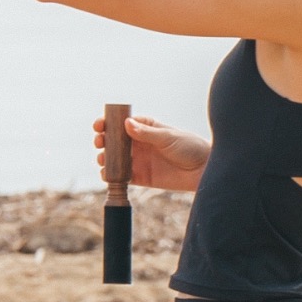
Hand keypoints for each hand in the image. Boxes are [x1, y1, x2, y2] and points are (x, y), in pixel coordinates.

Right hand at [92, 115, 209, 192]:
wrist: (202, 170)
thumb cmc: (189, 147)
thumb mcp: (168, 137)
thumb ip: (147, 134)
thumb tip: (126, 124)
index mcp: (145, 128)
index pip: (121, 124)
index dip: (107, 123)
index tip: (99, 125)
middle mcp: (139, 143)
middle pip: (114, 141)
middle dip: (103, 141)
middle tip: (100, 142)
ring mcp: (138, 160)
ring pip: (114, 159)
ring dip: (105, 158)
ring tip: (103, 159)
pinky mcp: (140, 177)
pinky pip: (121, 176)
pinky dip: (111, 176)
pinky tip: (107, 175)